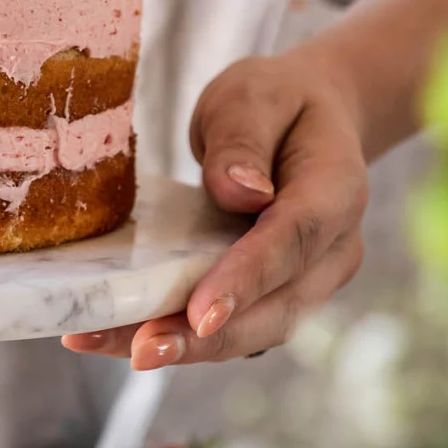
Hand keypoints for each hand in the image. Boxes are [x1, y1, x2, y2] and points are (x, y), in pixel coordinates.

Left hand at [63, 50, 368, 368]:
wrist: (309, 119)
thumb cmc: (277, 104)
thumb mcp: (254, 96)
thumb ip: (244, 140)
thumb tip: (240, 192)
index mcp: (337, 191)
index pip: (293, 242)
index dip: (247, 281)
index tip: (200, 314)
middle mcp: (334, 250)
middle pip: (275, 308)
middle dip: (206, 338)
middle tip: (139, 352)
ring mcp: (310, 281)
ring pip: (253, 330)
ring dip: (185, 349)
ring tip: (110, 347)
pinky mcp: (278, 297)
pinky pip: (233, 325)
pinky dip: (182, 337)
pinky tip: (120, 337)